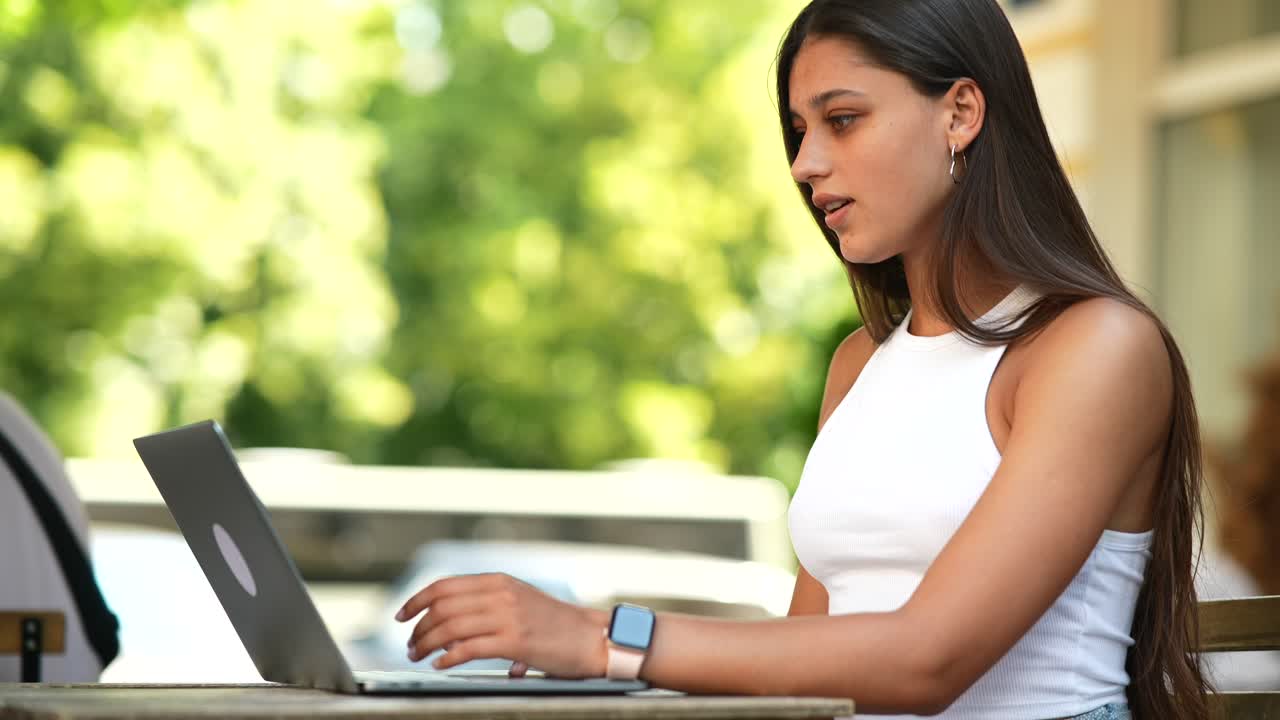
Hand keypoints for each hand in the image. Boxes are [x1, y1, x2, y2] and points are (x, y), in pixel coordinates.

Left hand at [395, 572, 608, 678]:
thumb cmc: (555, 624)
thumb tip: (452, 624)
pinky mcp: (515, 641)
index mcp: (499, 581)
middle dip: (419, 627)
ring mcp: (508, 616)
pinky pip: (469, 648)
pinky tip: (441, 665)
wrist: (590, 637)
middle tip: (411, 645)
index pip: (445, 585)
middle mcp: (501, 594)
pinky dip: (448, 657)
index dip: (416, 599)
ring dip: (428, 644)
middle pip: (442, 607)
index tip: (401, 615)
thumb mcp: (519, 601)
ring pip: (450, 627)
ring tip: (420, 656)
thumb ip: (489, 605)